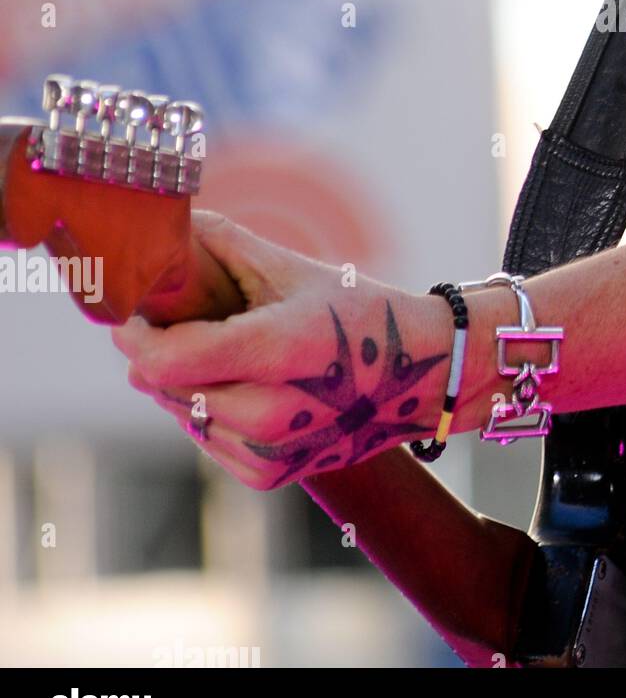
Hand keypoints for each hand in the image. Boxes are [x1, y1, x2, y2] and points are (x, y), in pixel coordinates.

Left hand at [112, 212, 450, 489]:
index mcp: (276, 349)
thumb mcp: (297, 270)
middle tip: (178, 323)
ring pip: (183, 414)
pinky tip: (248, 386)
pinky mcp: (270, 473)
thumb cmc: (361, 313)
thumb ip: (225, 245)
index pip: (163, 360)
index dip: (134, 336)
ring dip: (185, 384)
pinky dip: (212, 412)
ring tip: (224, 352)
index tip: (131, 314)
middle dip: (159, 353)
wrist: (423, 378)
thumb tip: (168, 223)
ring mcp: (270, 448)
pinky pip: (209, 440)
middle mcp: (270, 409)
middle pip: (165, 386)